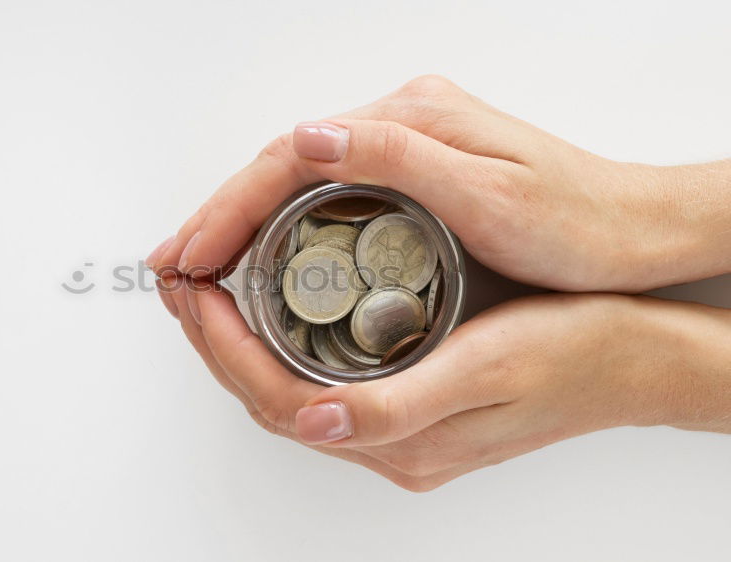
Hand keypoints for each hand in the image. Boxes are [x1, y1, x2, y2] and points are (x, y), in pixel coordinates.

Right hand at [146, 75, 730, 291]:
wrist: (631, 230)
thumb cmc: (574, 219)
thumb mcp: (489, 194)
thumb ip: (397, 159)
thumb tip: (308, 135)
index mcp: (407, 121)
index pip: (290, 159)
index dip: (229, 207)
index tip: (190, 252)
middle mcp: (396, 127)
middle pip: (280, 167)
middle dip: (218, 218)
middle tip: (172, 266)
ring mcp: (399, 150)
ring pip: (293, 183)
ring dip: (239, 225)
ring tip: (198, 267)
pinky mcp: (407, 176)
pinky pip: (320, 197)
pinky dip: (278, 228)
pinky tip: (260, 257)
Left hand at [156, 280, 730, 490]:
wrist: (633, 359)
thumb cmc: (573, 354)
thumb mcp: (487, 368)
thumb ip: (396, 406)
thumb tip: (312, 421)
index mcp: (400, 440)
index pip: (276, 399)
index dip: (223, 346)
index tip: (194, 291)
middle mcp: (388, 442)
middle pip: (267, 398)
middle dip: (213, 340)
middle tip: (181, 282)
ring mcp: (395, 427)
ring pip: (286, 389)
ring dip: (238, 341)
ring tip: (208, 290)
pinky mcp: (406, 406)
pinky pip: (317, 380)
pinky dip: (277, 344)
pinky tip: (269, 310)